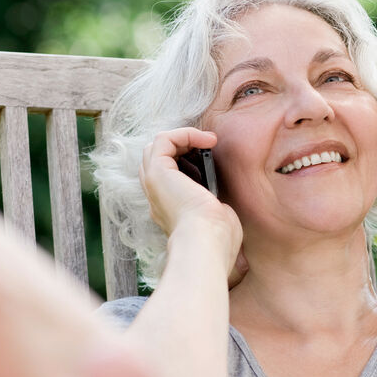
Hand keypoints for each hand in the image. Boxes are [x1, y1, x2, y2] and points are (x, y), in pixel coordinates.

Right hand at [140, 128, 243, 276]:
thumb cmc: (218, 240)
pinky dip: (185, 133)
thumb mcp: (218, 221)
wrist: (207, 242)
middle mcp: (157, 196)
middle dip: (181, 147)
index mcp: (170, 210)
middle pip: (157, 159)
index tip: (211, 162)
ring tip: (208, 141)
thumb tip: (221, 204)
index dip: (186, 162)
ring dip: (183, 137)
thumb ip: (214, 209)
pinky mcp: (158, 172)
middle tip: (207, 149)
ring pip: (156, 146)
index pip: (168, 178)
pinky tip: (206, 140)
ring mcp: (154, 183)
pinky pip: (164, 139)